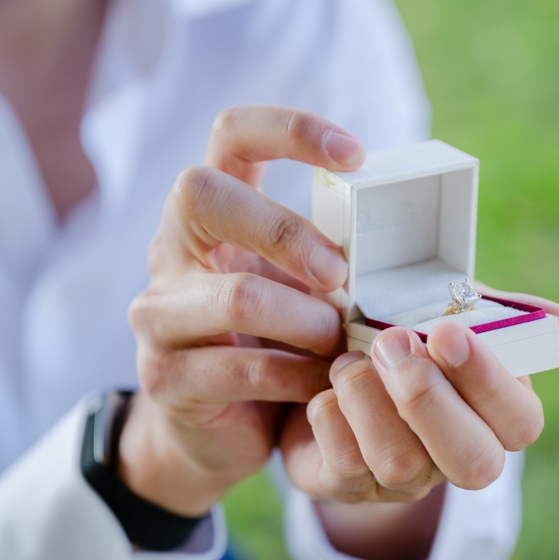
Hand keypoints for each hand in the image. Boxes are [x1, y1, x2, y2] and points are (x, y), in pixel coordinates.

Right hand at [118, 108, 365, 518]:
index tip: (356, 155)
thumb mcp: (293, 283)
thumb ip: (325, 252)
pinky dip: (299, 376)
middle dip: (284, 230)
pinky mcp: (166, 376)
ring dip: (307, 321)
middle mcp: (169, 248)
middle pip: (203, 193)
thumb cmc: (272, 340)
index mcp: (206, 210)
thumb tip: (400, 235)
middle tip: (339, 274)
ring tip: (338, 342)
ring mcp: (158, 312)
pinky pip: (245, 370)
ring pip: (236, 296)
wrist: (217, 429)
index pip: (231, 134)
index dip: (290, 130)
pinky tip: (323, 383)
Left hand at [282, 289, 558, 505]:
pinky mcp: (346, 485)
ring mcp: (403, 480)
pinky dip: (330, 414)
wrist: (320, 356)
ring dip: (369, 399)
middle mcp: (456, 456)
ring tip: (346, 359)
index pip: (520, 421)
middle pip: (474, 462)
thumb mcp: (446, 311)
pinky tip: (323, 386)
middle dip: (430, 400)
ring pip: (401, 463)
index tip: (449, 333)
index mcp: (493, 414)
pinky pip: (344, 464)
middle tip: (391, 342)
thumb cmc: (399, 330)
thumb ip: (502, 315)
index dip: (487, 381)